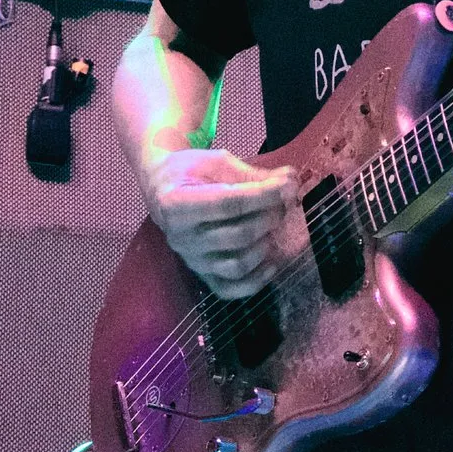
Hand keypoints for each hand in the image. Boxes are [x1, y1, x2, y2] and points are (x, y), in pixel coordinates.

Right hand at [144, 147, 299, 299]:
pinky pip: (230, 289)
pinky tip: (273, 261)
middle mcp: (181, 237)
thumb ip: (250, 174)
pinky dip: (256, 281)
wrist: (162, 189)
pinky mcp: (201, 275)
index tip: (290, 185)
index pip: (230, 203)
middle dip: (270, 215)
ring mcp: (191, 260)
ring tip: (276, 223)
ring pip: (237, 264)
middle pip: (238, 235)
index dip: (265, 195)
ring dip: (266, 244)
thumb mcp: (215, 162)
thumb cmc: (189, 172)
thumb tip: (289, 180)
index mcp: (177, 203)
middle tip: (286, 200)